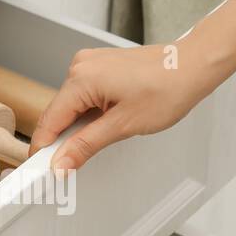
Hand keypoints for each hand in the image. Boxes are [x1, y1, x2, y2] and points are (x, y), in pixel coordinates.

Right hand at [27, 41, 218, 170]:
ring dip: (80, 127)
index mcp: (81, 79)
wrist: (193, 65)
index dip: (44, 150)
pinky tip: (106, 123)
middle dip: (64, 140)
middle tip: (72, 167)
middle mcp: (80, 66)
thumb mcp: (123, 125)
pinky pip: (85, 95)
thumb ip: (86, 145)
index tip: (42, 172)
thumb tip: (61, 163)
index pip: (49, 121)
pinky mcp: (101, 66)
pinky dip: (90, 113)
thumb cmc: (167, 88)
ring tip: (104, 137)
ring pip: (72, 106)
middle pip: (59, 113)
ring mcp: (90, 64)